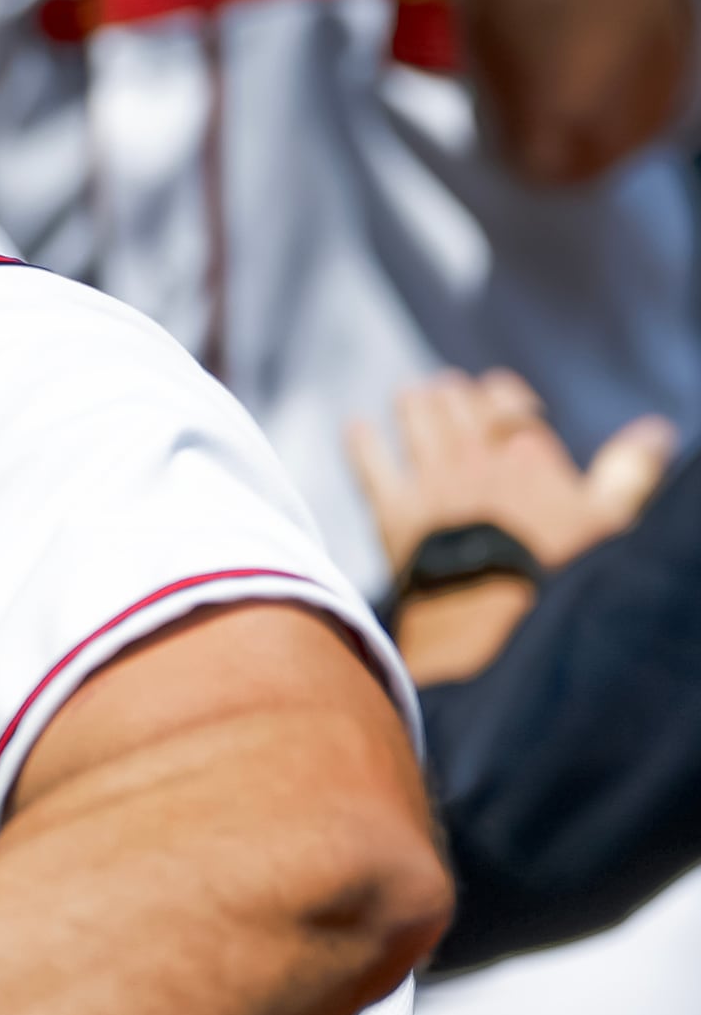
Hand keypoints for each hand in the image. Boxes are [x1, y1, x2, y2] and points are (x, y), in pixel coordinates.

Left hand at [344, 367, 675, 573]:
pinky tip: (357, 428)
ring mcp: (430, 479)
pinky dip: (362, 440)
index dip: (500, 393)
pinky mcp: (393, 509)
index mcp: (526, 452)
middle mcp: (474, 455)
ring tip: (412, 397)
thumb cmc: (562, 573)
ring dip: (414, 403)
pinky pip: (369, 461)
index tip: (498, 396)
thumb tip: (657, 430)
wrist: (497, 622)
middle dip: (452, 394)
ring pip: (414, 417)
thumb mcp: (610, 520)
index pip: (505, 398)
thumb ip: (630, 471)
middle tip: (448, 394)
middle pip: (454, 401)